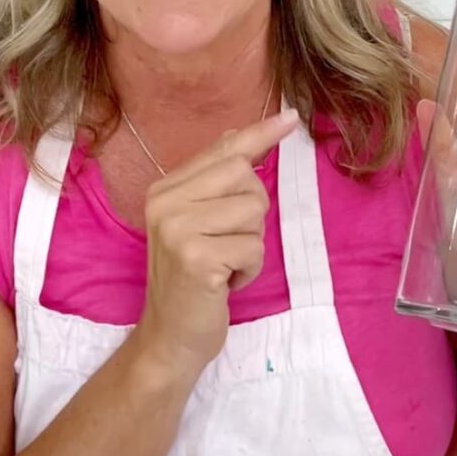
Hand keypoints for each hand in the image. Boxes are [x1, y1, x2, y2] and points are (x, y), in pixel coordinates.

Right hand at [136, 108, 299, 375]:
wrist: (170, 338)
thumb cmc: (193, 280)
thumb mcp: (198, 224)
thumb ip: (213, 182)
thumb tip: (235, 136)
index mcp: (164, 190)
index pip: (222, 152)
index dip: (259, 134)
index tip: (291, 117)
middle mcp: (165, 202)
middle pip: (244, 176)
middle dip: (252, 212)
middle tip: (228, 243)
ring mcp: (177, 229)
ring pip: (253, 211)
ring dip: (251, 245)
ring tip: (225, 264)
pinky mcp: (196, 257)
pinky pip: (253, 247)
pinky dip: (249, 269)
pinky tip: (225, 283)